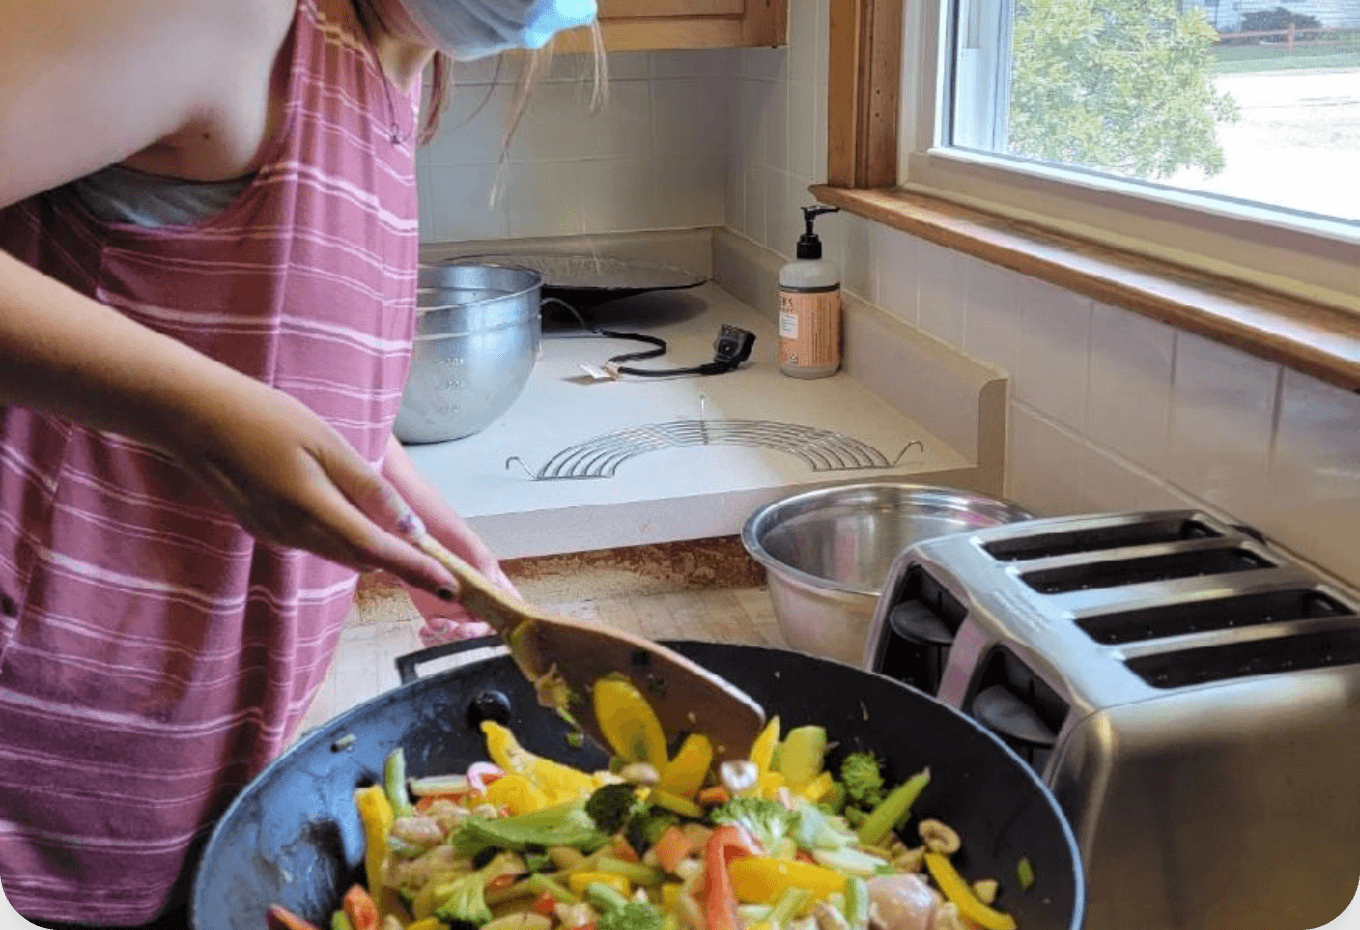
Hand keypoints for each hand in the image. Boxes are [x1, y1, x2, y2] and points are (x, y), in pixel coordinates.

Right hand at [165, 376, 458, 597]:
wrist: (195, 418)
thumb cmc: (265, 418)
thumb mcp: (327, 443)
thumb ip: (368, 488)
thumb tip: (409, 526)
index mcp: (313, 509)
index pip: (377, 551)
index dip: (417, 569)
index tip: (451, 586)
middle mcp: (294, 533)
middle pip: (361, 559)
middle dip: (400, 563)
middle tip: (438, 563)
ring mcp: (276, 535)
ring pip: (339, 553)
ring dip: (372, 550)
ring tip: (405, 541)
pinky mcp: (265, 530)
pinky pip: (316, 541)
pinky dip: (342, 536)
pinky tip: (347, 512)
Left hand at [378, 435, 521, 646]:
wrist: (384, 493)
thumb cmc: (421, 503)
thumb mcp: (453, 530)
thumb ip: (476, 557)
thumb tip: (496, 586)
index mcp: (483, 565)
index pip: (507, 599)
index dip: (504, 619)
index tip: (485, 626)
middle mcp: (468, 579)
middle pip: (483, 619)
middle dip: (471, 632)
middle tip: (453, 628)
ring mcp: (446, 587)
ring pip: (460, 624)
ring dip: (451, 635)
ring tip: (434, 629)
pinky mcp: (423, 592)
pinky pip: (437, 622)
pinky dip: (434, 633)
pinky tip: (425, 630)